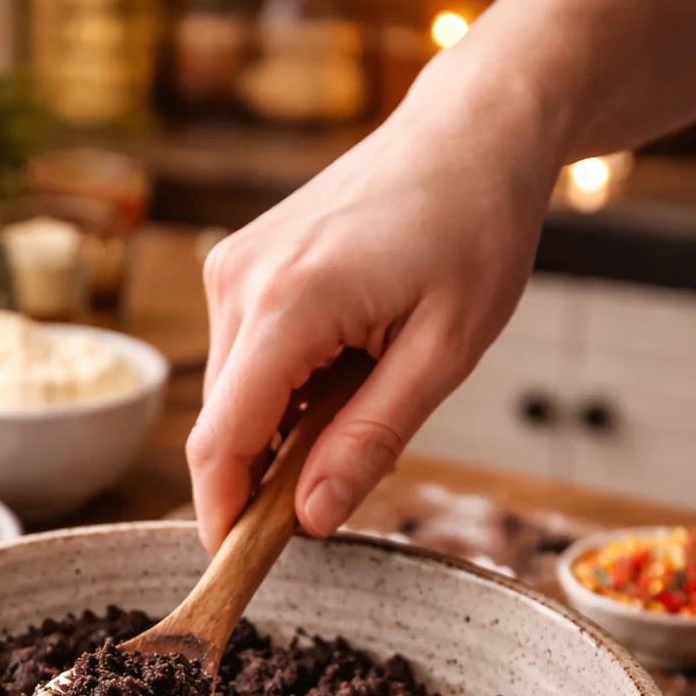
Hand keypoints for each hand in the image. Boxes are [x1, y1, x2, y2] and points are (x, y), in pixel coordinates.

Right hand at [186, 51, 561, 553]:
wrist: (470, 129)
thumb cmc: (474, 226)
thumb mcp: (445, 351)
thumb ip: (370, 438)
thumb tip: (310, 518)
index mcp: (288, 304)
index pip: (221, 441)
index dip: (222, 515)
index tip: (238, 567)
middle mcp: (240, 282)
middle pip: (222, 425)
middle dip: (266, 475)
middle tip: (344, 484)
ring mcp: (233, 267)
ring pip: (231, 395)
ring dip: (281, 428)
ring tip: (366, 394)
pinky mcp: (240, 264)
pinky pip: (244, 358)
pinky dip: (283, 388)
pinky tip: (344, 365)